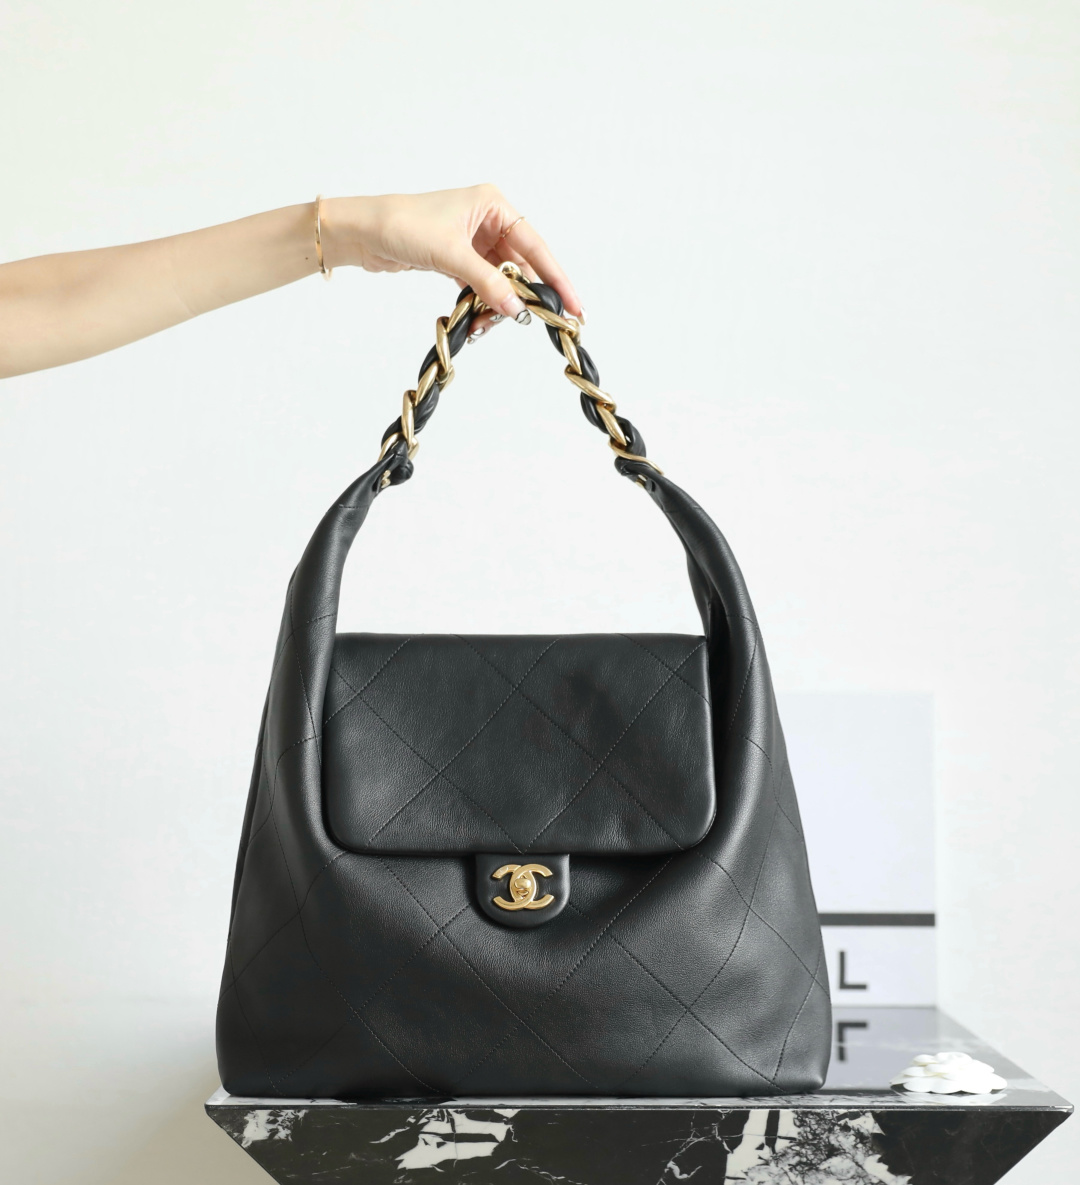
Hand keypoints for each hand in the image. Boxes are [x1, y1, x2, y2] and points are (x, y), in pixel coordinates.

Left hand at [319, 185, 581, 336]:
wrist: (363, 233)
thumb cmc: (402, 225)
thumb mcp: (450, 254)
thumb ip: (486, 282)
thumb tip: (516, 309)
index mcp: (493, 205)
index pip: (535, 246)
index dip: (556, 278)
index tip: (574, 306)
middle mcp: (488, 221)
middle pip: (521, 267)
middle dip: (523, 298)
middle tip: (531, 324)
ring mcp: (474, 242)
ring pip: (502, 281)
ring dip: (498, 305)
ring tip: (486, 325)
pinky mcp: (459, 260)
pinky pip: (483, 287)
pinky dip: (482, 304)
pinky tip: (477, 320)